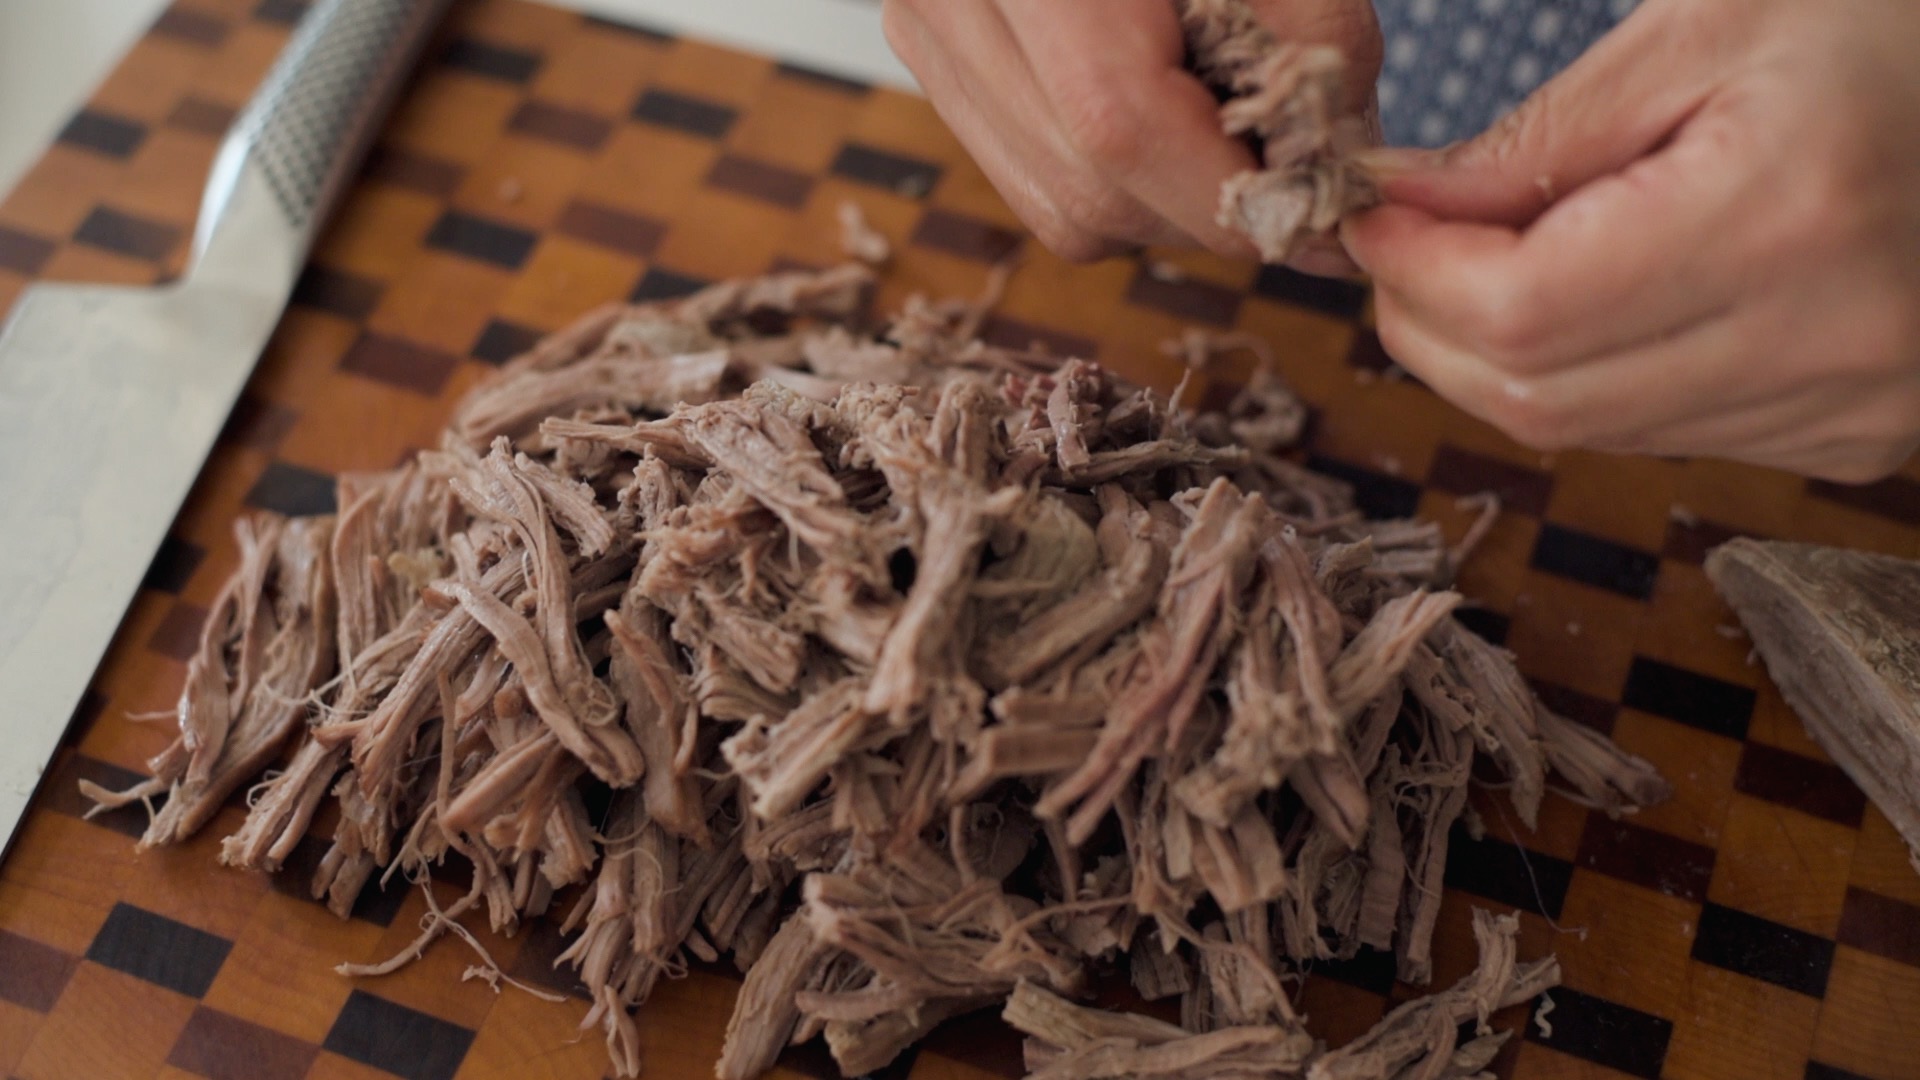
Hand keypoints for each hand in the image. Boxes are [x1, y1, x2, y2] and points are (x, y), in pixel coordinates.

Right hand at [882, 0, 1380, 270]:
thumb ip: (1319, 48)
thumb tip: (1332, 184)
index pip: (1119, 120)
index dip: (1227, 186)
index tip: (1316, 207)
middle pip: (1093, 185)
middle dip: (1211, 204)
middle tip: (1293, 170)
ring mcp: (929, 31)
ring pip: (1065, 206)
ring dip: (1170, 201)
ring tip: (1226, 126)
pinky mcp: (934, 59)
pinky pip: (1037, 186)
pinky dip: (1118, 182)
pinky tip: (1162, 117)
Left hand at [1343, 0, 1919, 482]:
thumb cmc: (1874, 27)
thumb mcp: (1704, 29)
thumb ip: (1540, 136)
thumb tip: (1400, 209)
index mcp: (1788, 217)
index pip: (1523, 309)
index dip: (1417, 273)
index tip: (1375, 218)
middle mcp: (1829, 342)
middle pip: (1536, 395)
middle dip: (1431, 325)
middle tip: (1404, 247)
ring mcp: (1849, 408)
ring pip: (1584, 430)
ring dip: (1498, 359)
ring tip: (1490, 262)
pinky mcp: (1852, 439)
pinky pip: (1654, 435)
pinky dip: (1583, 378)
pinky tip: (1591, 302)